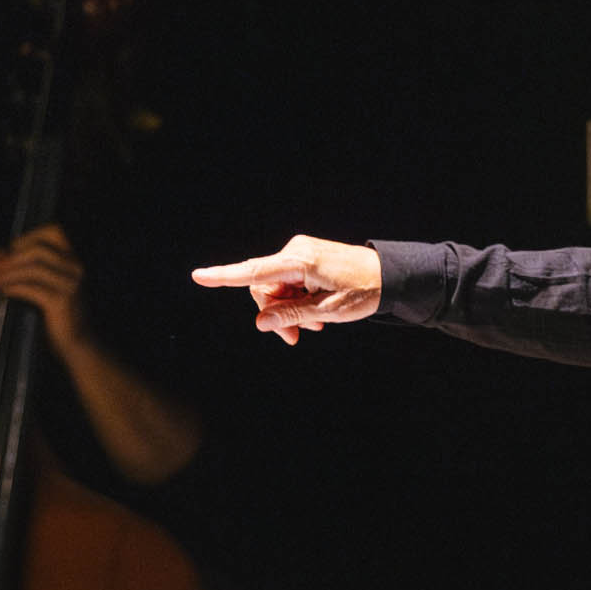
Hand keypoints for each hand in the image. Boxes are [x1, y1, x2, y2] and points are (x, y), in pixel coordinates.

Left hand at [0, 225, 90, 353]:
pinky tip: (3, 291)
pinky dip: (14, 288)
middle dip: (12, 256)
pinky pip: (32, 289)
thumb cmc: (57, 312)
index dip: (28, 236)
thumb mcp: (42, 285)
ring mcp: (70, 285)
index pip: (53, 231)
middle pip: (39, 249)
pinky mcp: (61, 302)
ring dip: (8, 273)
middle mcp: (75, 268)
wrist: (77, 342)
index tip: (9, 249)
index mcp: (73, 259)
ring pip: (33, 269)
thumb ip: (22, 267)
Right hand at [191, 236, 383, 343]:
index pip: (254, 272)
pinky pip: (289, 282)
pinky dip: (297, 300)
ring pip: (276, 287)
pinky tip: (315, 313)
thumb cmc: (364, 291)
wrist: (391, 274)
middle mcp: (295, 252)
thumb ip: (291, 315)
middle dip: (275, 314)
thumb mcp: (328, 310)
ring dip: (289, 310)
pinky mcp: (306, 258)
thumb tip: (260, 323)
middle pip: (263, 287)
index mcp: (300, 262)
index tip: (199, 276)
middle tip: (295, 338)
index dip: (224, 276)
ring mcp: (300, 253)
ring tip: (315, 325)